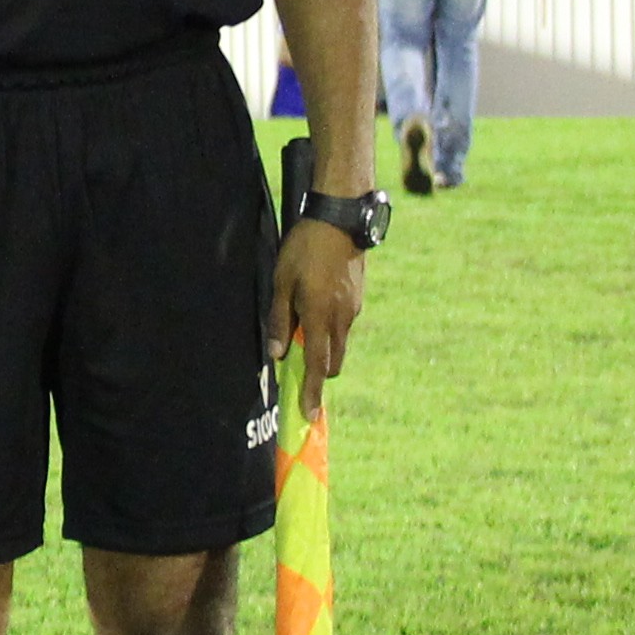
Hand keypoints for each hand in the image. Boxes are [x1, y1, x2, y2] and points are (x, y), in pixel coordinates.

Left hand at [265, 218, 365, 383]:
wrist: (340, 221)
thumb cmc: (304, 249)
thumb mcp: (281, 282)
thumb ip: (279, 320)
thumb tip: (277, 354)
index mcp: (320, 316)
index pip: (317, 366)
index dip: (312, 392)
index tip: (309, 414)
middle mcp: (341, 319)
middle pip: (332, 362)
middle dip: (317, 371)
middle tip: (296, 364)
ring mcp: (353, 309)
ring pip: (339, 344)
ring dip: (323, 348)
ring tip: (301, 325)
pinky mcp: (357, 299)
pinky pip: (343, 325)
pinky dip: (329, 328)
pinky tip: (315, 304)